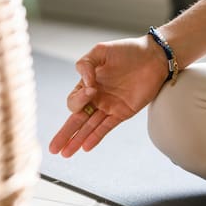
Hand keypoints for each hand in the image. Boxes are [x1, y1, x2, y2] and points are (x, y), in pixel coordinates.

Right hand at [49, 35, 167, 156]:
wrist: (153, 57)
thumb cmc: (127, 51)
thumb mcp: (101, 51)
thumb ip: (86, 64)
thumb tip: (85, 84)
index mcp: (88, 84)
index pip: (74, 100)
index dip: (79, 99)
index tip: (92, 89)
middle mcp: (96, 98)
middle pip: (76, 119)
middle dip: (64, 133)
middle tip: (53, 148)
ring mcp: (109, 106)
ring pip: (89, 127)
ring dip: (77, 140)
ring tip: (65, 154)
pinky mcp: (123, 112)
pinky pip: (106, 127)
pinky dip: (95, 137)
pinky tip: (85, 147)